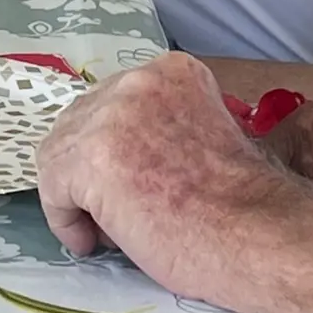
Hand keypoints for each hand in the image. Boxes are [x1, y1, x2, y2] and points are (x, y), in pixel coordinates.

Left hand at [36, 51, 290, 278]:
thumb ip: (161, 130)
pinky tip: (93, 241)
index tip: (129, 184)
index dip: (111, 149)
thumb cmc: (243, 205)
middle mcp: (138, 81)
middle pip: (79, 124)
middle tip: (114, 214)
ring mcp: (111, 116)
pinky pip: (53, 189)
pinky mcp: (90, 158)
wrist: (259, 234)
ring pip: (61, 155)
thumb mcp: (203, 135)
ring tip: (109, 231)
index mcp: (172, 71)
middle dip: (87, 170)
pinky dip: (66, 221)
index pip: (112, 104)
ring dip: (77, 197)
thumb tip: (117, 160)